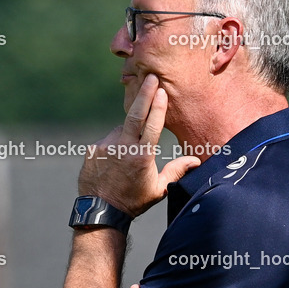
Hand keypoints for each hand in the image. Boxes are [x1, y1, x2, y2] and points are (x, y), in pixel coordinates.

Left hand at [78, 74, 199, 216]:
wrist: (101, 210)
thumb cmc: (134, 201)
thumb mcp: (158, 189)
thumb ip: (176, 171)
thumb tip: (196, 160)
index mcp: (142, 156)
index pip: (152, 124)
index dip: (158, 105)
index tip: (161, 89)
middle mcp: (123, 147)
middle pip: (135, 114)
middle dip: (144, 93)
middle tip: (150, 76)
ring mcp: (105, 146)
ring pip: (121, 131)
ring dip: (127, 135)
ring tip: (126, 158)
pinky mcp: (92, 149)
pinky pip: (107, 141)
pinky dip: (113, 145)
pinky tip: (113, 162)